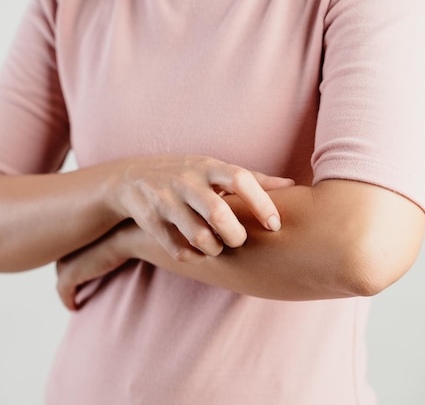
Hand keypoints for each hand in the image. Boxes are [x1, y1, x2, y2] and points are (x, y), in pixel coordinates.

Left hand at [56, 221, 138, 310]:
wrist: (125, 236)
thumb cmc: (125, 234)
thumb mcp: (112, 237)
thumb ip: (105, 245)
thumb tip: (110, 255)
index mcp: (72, 234)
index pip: (67, 253)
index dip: (73, 265)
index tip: (82, 276)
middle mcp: (64, 247)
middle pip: (62, 268)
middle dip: (68, 279)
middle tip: (77, 291)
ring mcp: (64, 261)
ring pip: (62, 281)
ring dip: (67, 291)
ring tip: (76, 300)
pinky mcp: (69, 275)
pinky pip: (64, 293)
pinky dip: (68, 301)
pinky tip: (75, 308)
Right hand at [110, 155, 293, 261]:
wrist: (132, 178)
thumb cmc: (188, 175)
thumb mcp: (215, 169)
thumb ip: (253, 179)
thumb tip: (292, 185)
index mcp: (208, 167)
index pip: (240, 179)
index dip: (261, 203)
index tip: (275, 225)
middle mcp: (187, 182)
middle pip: (218, 213)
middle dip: (236, 235)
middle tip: (240, 241)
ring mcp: (166, 201)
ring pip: (198, 236)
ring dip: (215, 249)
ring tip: (219, 247)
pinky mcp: (151, 222)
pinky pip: (178, 250)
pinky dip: (194, 256)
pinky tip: (199, 252)